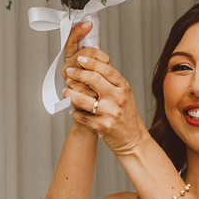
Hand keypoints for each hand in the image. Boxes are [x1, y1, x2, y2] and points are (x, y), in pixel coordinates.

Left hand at [62, 24, 146, 155]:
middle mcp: (118, 99)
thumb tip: (92, 67)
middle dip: (78, 74)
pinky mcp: (101, 126)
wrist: (133, 139)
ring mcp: (110, 113)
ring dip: (70, 94)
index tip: (80, 59)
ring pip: (82, 99)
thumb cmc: (126, 116)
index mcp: (123, 88)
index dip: (91, 62)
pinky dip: (74, 113)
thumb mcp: (124, 95)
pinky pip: (81, 116)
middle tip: (69, 72)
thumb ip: (111, 82)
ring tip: (66, 91)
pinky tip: (73, 110)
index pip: (106, 70)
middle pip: (94, 80)